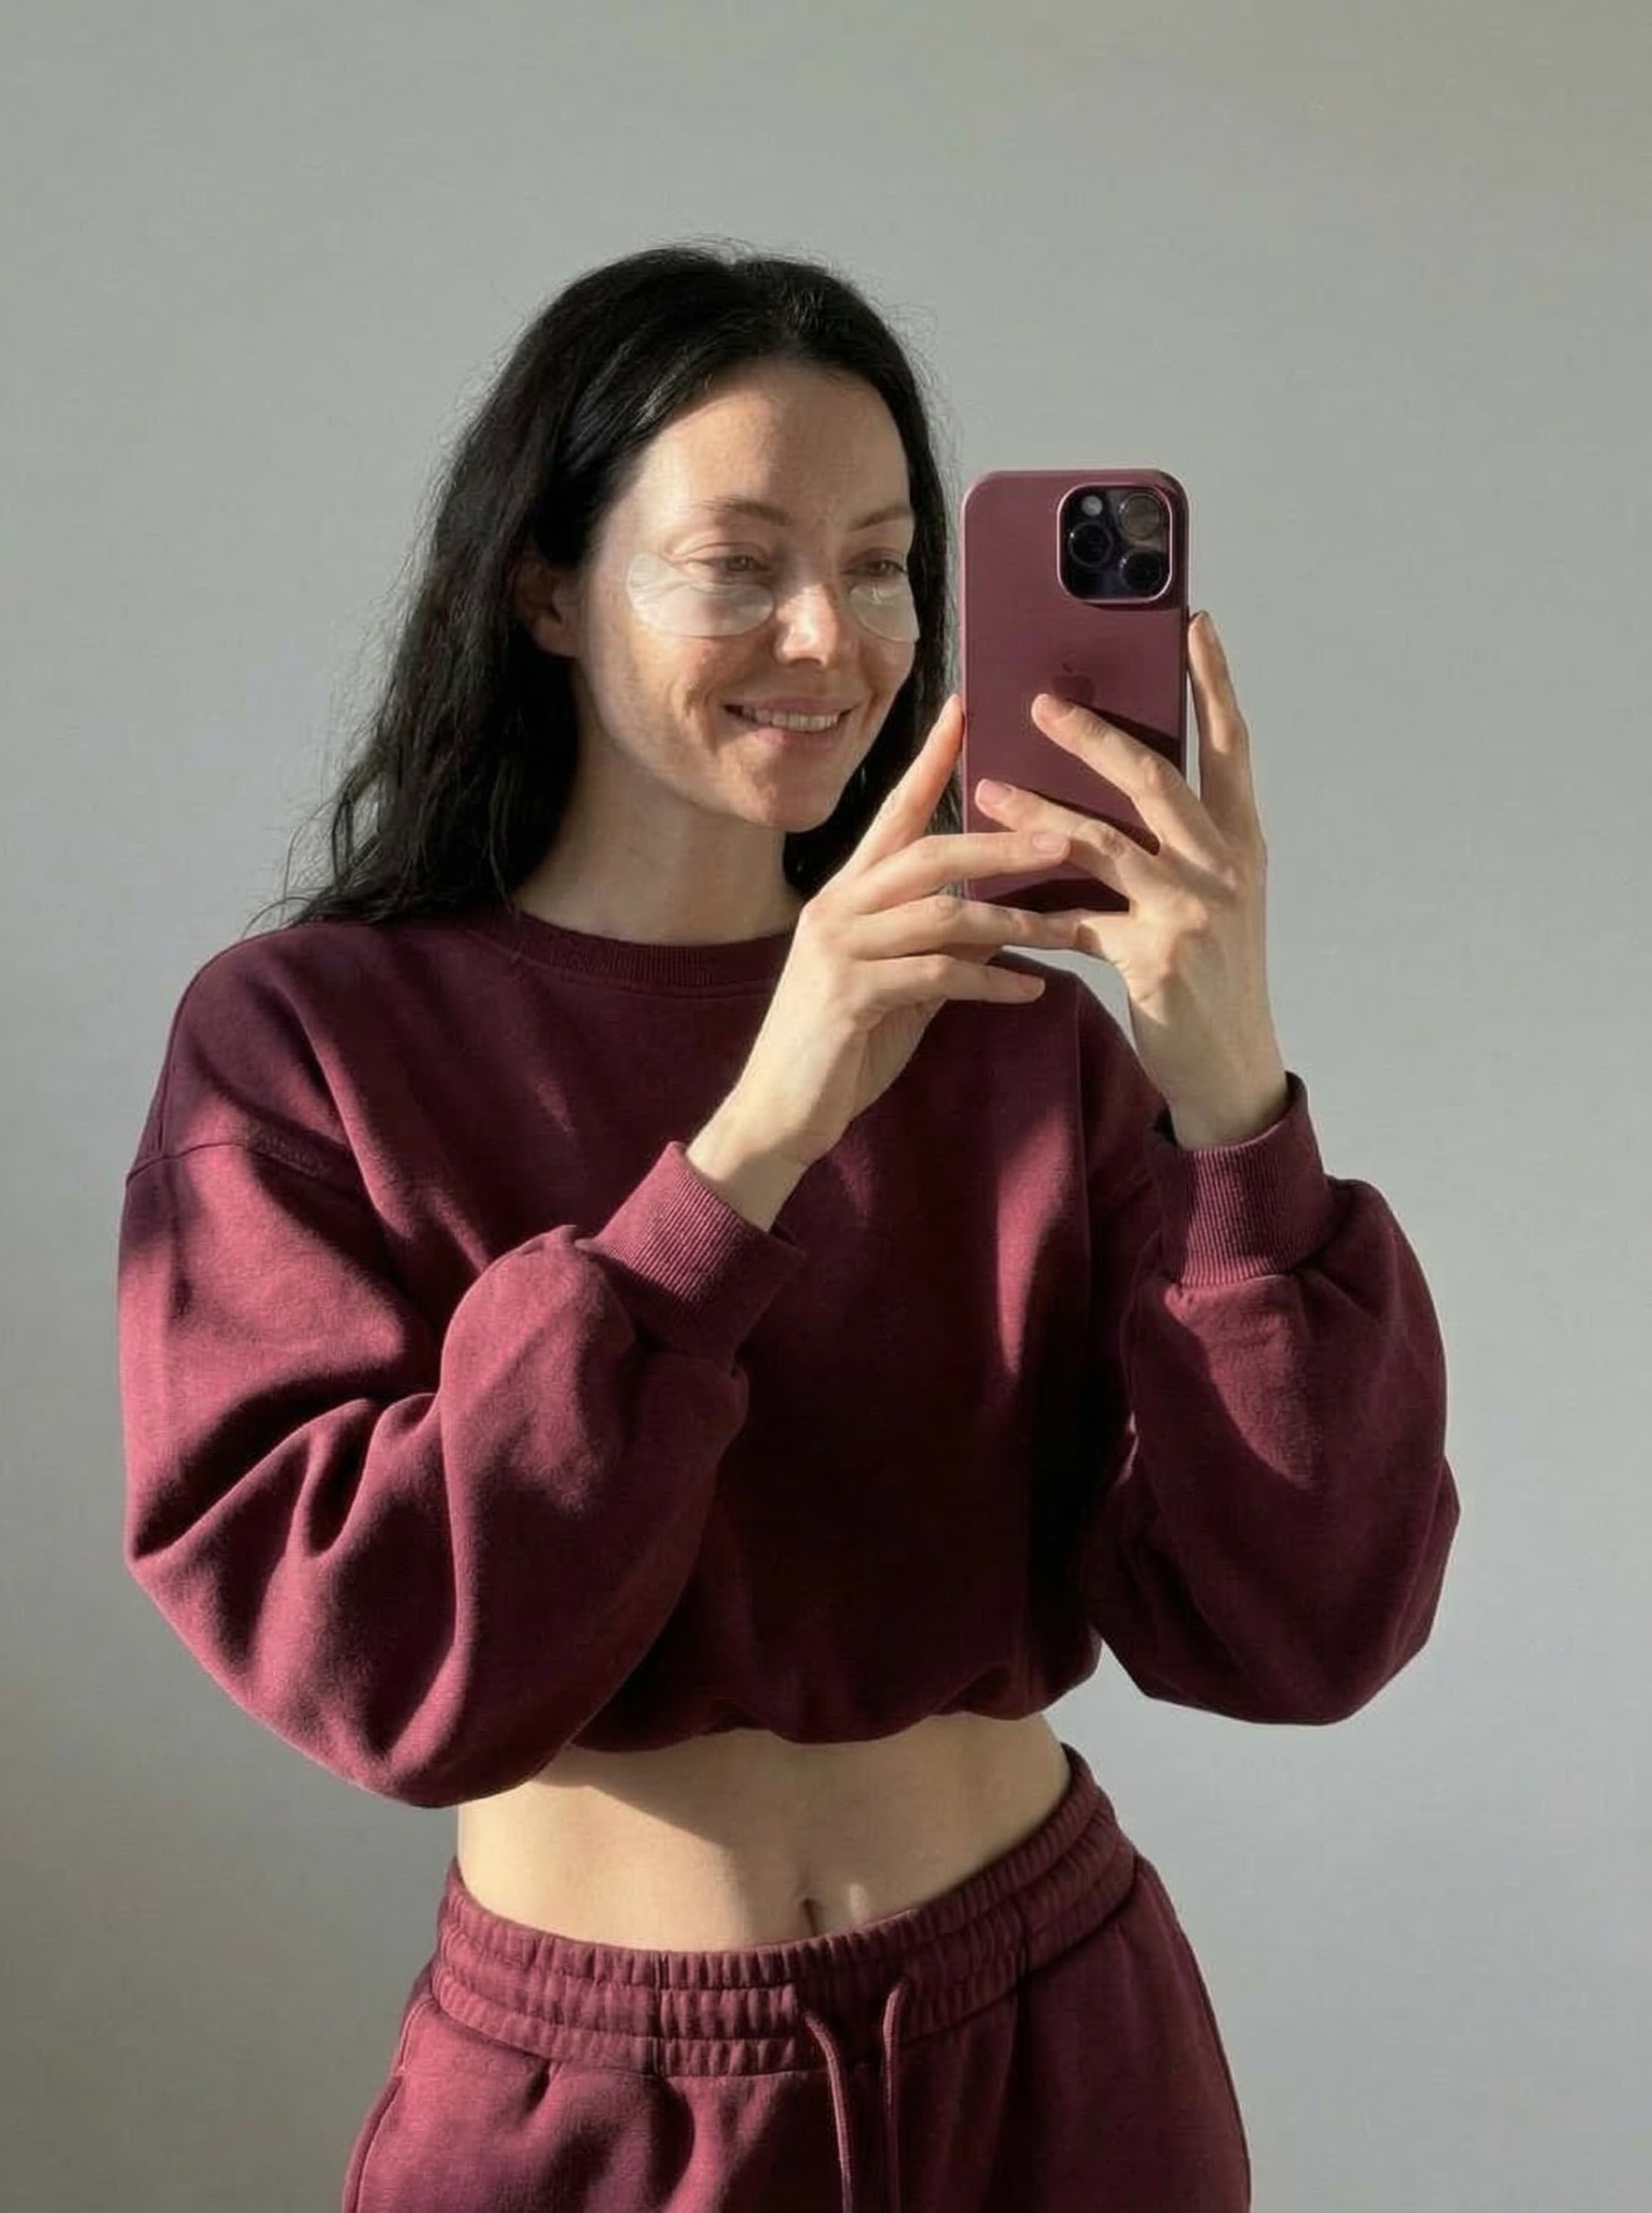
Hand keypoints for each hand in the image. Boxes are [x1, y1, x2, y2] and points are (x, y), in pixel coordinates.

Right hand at [726, 694, 1081, 1171]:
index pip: (894, 813)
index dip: (930, 761)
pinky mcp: (848, 996)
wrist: (776, 1114)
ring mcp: (838, 949)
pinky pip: (936, 975)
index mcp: (846, 895)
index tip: (966, 711)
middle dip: (1003, 845)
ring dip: (1013, 923)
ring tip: (1068, 930)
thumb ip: (935, 949)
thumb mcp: (896, 988)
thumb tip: (995, 928)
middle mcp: (837, 908)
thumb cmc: (838, 1050)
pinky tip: (1033, 991)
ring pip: (941, 913)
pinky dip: (992, 983)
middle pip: (929, 852)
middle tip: (1066, 838)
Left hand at [975, 611, 1288, 1143]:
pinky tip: (987, 898)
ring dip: (1035, 812)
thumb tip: (1124, 775)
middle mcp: (1225, 866)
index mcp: (1242, 841)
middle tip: (1041, 701)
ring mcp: (1191, 911)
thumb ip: (1183, 841)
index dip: (1214, 683)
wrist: (1231, 1065)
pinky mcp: (1152, 958)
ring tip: (985, 787)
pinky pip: (1075, 919)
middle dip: (1094, 735)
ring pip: (1101, 842)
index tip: (1195, 624)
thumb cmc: (1214, 973)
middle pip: (1154, 777)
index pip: (1231, 745)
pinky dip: (1029, 907)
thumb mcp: (1216, 897)